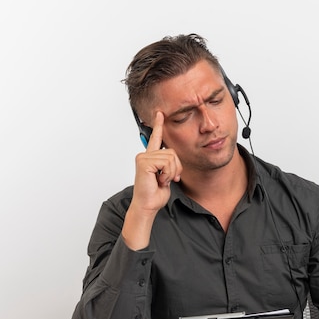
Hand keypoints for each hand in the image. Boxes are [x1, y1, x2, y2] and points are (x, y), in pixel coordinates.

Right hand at [122, 111, 181, 249]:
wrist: (148, 205)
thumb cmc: (154, 194)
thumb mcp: (166, 177)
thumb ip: (169, 166)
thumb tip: (173, 162)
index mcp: (150, 158)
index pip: (155, 138)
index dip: (158, 125)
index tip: (160, 114)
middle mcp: (145, 155)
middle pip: (172, 152)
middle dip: (175, 168)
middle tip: (167, 179)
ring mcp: (143, 158)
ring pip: (170, 157)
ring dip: (171, 172)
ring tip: (161, 180)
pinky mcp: (144, 162)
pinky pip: (165, 162)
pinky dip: (167, 174)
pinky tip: (159, 180)